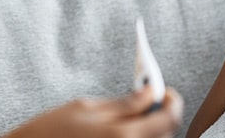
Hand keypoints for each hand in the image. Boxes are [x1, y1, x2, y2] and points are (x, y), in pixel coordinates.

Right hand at [5, 87, 182, 137]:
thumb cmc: (51, 130)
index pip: (169, 118)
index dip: (173, 101)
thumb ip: (124, 103)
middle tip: (147, 101)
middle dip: (161, 115)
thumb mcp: (86, 108)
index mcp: (122, 135)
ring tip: (129, 118)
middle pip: (165, 134)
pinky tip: (118, 133)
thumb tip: (150, 92)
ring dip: (149, 129)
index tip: (167, 92)